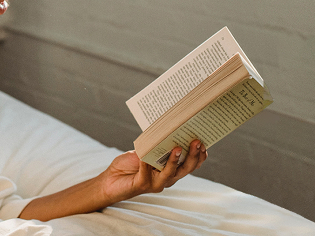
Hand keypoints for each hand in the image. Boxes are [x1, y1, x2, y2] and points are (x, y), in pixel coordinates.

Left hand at [18, 140, 206, 220]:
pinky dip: (146, 164)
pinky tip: (145, 156)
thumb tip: (165, 128)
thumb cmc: (129, 165)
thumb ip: (155, 144)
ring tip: (178, 148)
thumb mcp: (145, 151)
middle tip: (196, 141)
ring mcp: (155, 183)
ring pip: (171, 173)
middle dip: (193, 156)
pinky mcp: (141, 185)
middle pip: (185, 169)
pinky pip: (146, 174)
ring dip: (175, 161)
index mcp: (171, 170)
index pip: (191, 164)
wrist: (110, 180)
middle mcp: (167, 179)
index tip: (204, 142)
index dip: (199, 156)